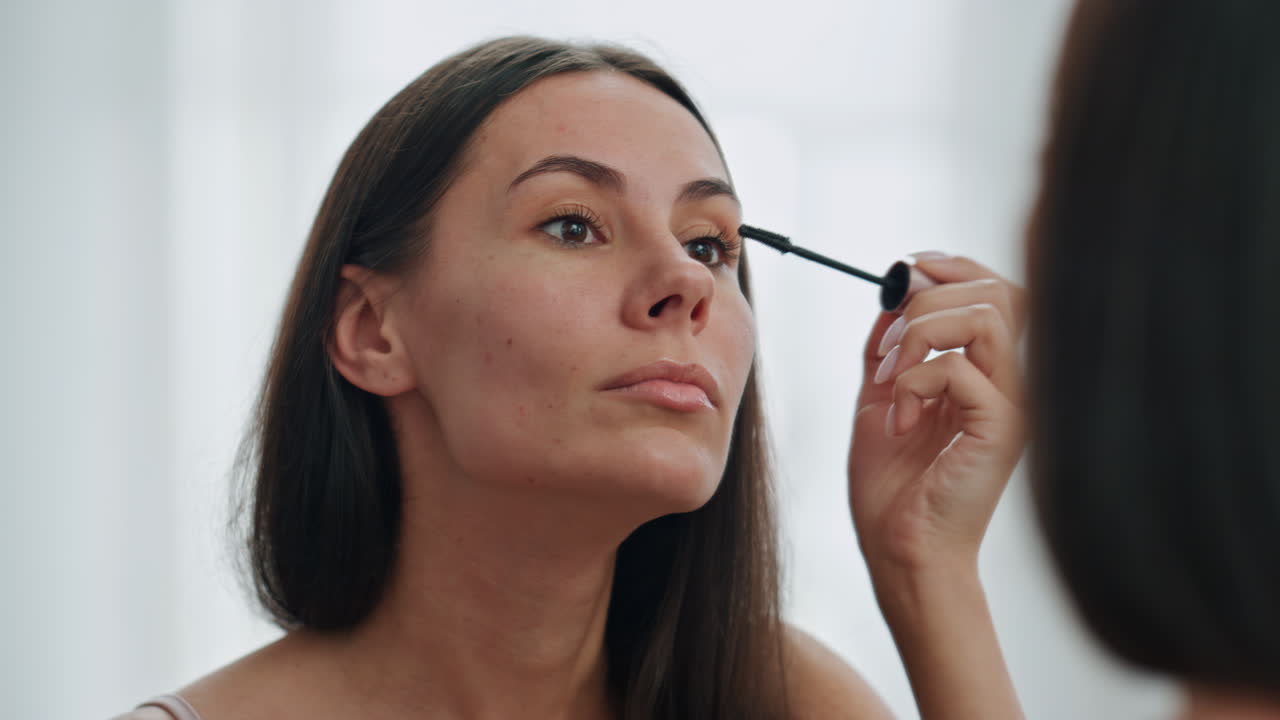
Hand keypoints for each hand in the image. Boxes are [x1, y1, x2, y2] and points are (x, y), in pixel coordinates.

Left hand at [847, 253, 1026, 577]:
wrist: (898, 547)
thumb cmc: (894, 485)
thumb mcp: (882, 397)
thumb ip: (888, 346)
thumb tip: (891, 294)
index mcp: (987, 371)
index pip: (996, 290)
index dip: (952, 266)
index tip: (903, 272)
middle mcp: (1010, 381)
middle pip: (997, 291)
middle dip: (927, 298)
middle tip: (889, 343)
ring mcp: (1013, 402)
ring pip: (987, 315)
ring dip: (920, 333)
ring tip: (893, 379)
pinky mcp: (1002, 426)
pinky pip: (960, 368)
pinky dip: (914, 380)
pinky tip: (900, 419)